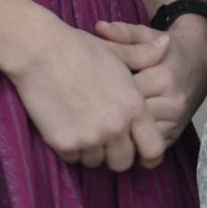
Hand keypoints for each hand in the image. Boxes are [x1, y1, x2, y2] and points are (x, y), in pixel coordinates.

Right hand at [6, 17, 152, 169]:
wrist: (40, 52)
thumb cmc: (80, 49)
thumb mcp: (118, 52)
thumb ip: (144, 55)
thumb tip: (166, 45)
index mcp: (134, 106)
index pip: (153, 148)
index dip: (149, 156)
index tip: (141, 155)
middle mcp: (116, 126)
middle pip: (123, 162)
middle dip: (116, 155)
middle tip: (106, 142)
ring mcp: (89, 137)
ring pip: (96, 162)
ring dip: (92, 152)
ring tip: (84, 129)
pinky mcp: (64, 143)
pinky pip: (72, 159)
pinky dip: (71, 150)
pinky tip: (66, 128)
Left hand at [95, 17, 206, 164]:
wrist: (202, 59)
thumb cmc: (169, 47)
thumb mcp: (147, 34)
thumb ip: (123, 34)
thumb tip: (98, 27)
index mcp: (163, 76)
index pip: (124, 93)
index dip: (101, 94)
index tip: (85, 91)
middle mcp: (172, 101)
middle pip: (129, 118)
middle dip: (106, 118)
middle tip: (84, 117)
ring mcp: (175, 120)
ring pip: (137, 138)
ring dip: (116, 137)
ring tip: (95, 131)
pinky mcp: (176, 134)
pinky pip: (148, 149)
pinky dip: (131, 147)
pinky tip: (114, 142)